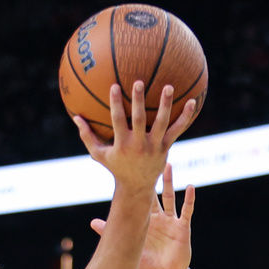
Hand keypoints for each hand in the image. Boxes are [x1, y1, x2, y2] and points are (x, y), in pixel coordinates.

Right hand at [72, 81, 197, 193]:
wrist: (137, 186)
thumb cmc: (116, 167)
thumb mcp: (99, 155)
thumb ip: (87, 136)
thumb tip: (75, 117)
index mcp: (123, 144)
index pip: (118, 121)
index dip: (116, 104)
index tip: (114, 86)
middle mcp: (140, 145)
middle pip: (140, 119)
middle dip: (139, 101)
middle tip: (139, 82)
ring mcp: (155, 146)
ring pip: (162, 123)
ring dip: (166, 105)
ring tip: (168, 86)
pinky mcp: (166, 147)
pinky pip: (177, 130)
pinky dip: (185, 117)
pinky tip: (193, 102)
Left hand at [90, 163, 194, 268]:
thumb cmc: (147, 263)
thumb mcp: (130, 246)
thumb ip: (113, 233)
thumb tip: (92, 222)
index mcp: (145, 220)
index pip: (140, 198)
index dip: (137, 183)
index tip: (131, 165)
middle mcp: (158, 217)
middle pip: (154, 192)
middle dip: (151, 176)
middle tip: (147, 156)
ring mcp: (171, 221)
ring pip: (170, 197)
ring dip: (169, 182)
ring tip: (167, 164)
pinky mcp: (182, 227)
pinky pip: (187, 211)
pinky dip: (189, 200)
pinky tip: (190, 187)